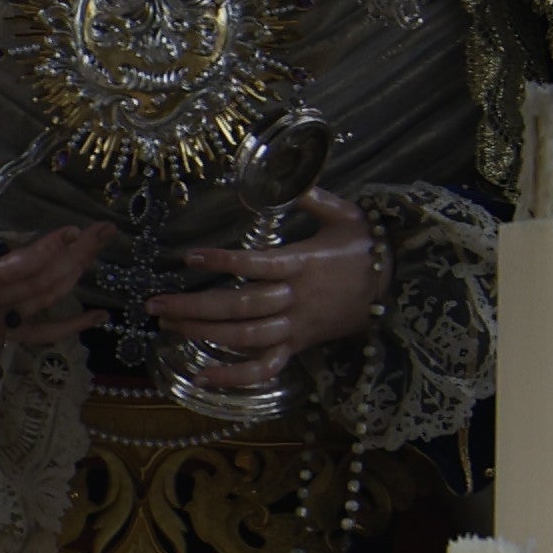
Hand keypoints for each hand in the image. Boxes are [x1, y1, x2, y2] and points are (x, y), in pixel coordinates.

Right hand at [0, 216, 115, 352]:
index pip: (15, 267)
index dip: (46, 250)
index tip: (72, 229)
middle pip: (41, 281)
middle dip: (75, 255)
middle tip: (104, 230)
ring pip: (44, 301)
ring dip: (75, 275)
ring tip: (99, 248)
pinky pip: (39, 335)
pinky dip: (69, 327)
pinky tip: (98, 317)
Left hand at [144, 188, 382, 370]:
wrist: (398, 285)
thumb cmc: (367, 246)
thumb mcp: (345, 213)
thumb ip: (311, 196)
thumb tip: (283, 175)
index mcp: (303, 264)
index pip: (256, 265)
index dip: (222, 263)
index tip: (189, 258)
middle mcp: (295, 299)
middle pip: (239, 307)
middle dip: (193, 307)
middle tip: (154, 304)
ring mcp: (296, 327)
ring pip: (245, 337)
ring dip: (203, 334)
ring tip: (167, 325)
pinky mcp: (299, 347)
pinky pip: (265, 368)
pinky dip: (234, 376)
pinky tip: (202, 376)